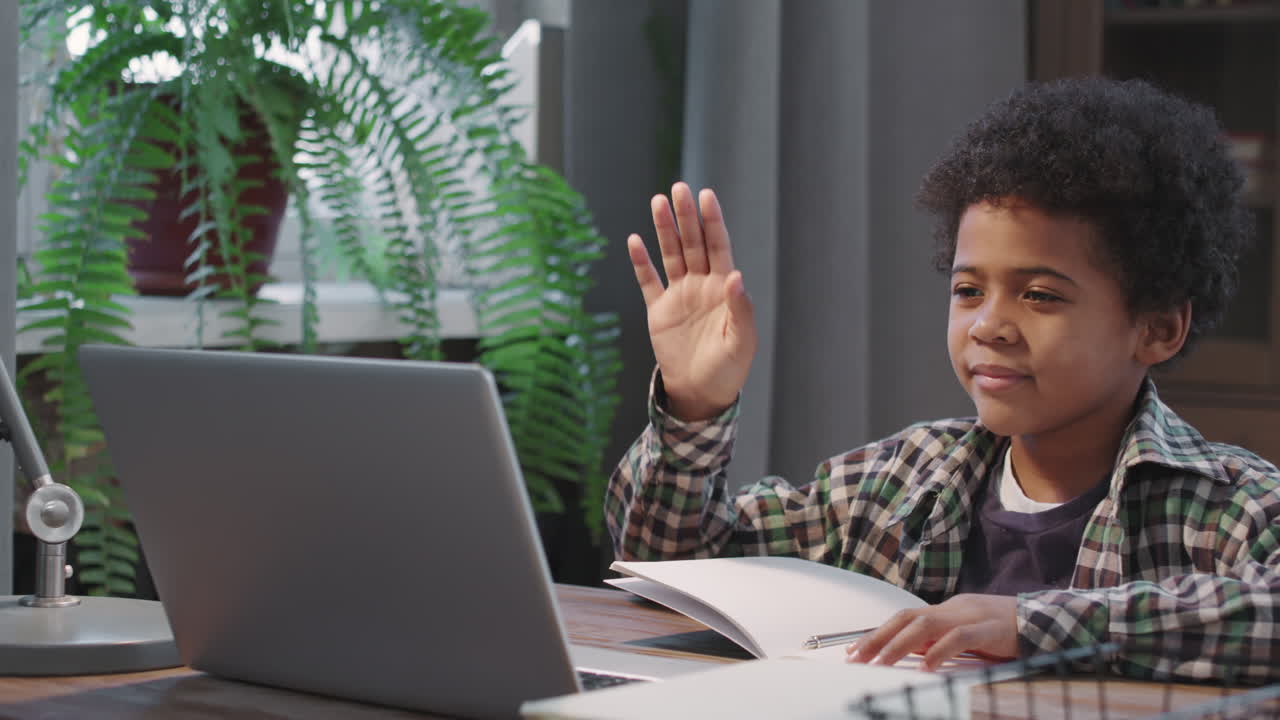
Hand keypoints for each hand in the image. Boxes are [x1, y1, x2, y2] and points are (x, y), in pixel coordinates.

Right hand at [628, 182, 756, 421]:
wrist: (699, 393)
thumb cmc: (727, 369)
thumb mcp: (741, 342)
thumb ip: (740, 308)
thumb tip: (736, 276)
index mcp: (724, 289)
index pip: (719, 246)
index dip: (712, 221)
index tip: (706, 196)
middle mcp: (701, 285)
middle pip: (693, 243)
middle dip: (686, 216)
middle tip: (678, 188)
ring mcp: (679, 295)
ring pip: (671, 254)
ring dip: (664, 230)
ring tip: (657, 202)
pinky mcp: (659, 310)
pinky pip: (648, 281)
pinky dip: (641, 262)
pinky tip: (634, 241)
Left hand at [845, 594, 1017, 670]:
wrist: (1043, 618)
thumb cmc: (1001, 630)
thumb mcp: (965, 634)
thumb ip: (939, 640)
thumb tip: (909, 652)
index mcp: (945, 610)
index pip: (904, 618)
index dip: (878, 632)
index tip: (854, 650)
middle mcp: (952, 608)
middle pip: (907, 618)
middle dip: (878, 637)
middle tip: (856, 657)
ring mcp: (970, 616)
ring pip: (926, 625)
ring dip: (899, 644)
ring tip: (881, 663)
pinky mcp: (990, 629)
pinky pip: (960, 638)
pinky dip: (940, 651)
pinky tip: (926, 666)